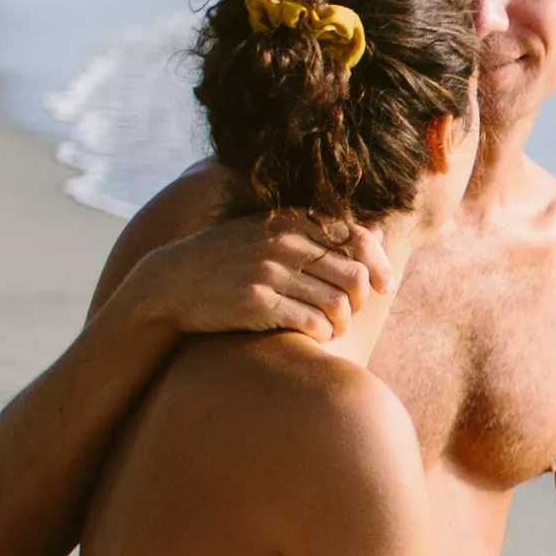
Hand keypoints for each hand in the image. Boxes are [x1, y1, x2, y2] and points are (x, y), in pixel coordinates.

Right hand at [121, 219, 386, 344]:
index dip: (379, 266)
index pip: (358, 239)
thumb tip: (378, 231)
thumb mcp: (271, 232)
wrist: (173, 282)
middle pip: (354, 276)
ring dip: (342, 323)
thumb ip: (322, 231)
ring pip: (338, 304)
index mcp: (291, 220)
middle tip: (350, 313)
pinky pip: (313, 323)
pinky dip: (323, 334)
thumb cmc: (231, 259)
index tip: (383, 286)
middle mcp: (283, 243)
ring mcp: (269, 272)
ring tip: (331, 328)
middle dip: (361, 300)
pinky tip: (315, 335)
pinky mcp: (257, 303)